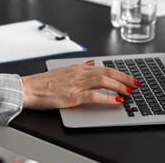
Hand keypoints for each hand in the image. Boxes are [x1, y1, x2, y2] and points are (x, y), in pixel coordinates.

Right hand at [21, 60, 140, 109]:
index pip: (104, 68)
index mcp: (78, 68)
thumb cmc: (43, 82)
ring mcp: (76, 84)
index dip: (119, 73)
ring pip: (103, 81)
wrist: (29, 88)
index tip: (129, 78)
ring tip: (129, 91)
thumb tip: (92, 63)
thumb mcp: (64, 70)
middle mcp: (79, 73)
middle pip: (108, 72)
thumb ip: (80, 67)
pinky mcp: (72, 95)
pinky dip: (107, 98)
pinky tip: (116, 101)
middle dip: (125, 78)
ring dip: (119, 86)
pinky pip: (94, 95)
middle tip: (136, 83)